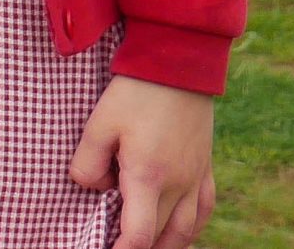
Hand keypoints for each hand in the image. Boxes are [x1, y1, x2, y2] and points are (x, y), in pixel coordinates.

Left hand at [70, 74, 216, 248]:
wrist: (178, 64)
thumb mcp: (99, 123)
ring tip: (148, 246)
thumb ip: (88, 162)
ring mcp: (196, 176)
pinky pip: (204, 209)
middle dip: (140, 245)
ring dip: (167, 244)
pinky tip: (182, 231)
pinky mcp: (205, 166)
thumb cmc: (134, 92)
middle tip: (116, 241)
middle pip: (160, 234)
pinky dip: (192, 227)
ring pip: (186, 229)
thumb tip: (91, 187)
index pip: (138, 234)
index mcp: (148, 176)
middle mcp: (177, 184)